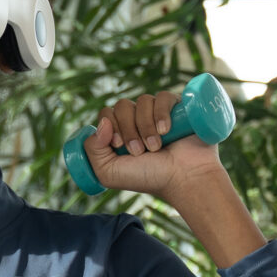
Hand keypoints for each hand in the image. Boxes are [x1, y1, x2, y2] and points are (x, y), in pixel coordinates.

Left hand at [87, 89, 225, 203]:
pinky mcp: (177, 107)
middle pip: (121, 105)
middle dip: (128, 129)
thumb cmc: (148, 178)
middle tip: (139, 151)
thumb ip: (92, 150)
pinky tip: (165, 131)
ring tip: (155, 147)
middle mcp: (138, 120)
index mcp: (121, 132)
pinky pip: (163, 96)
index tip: (119, 145)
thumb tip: (101, 122)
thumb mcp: (109, 172)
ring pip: (142, 101)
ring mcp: (158, 113)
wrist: (183, 179)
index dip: (110, 126)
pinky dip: (161, 113)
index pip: (106, 114)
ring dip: (145, 126)